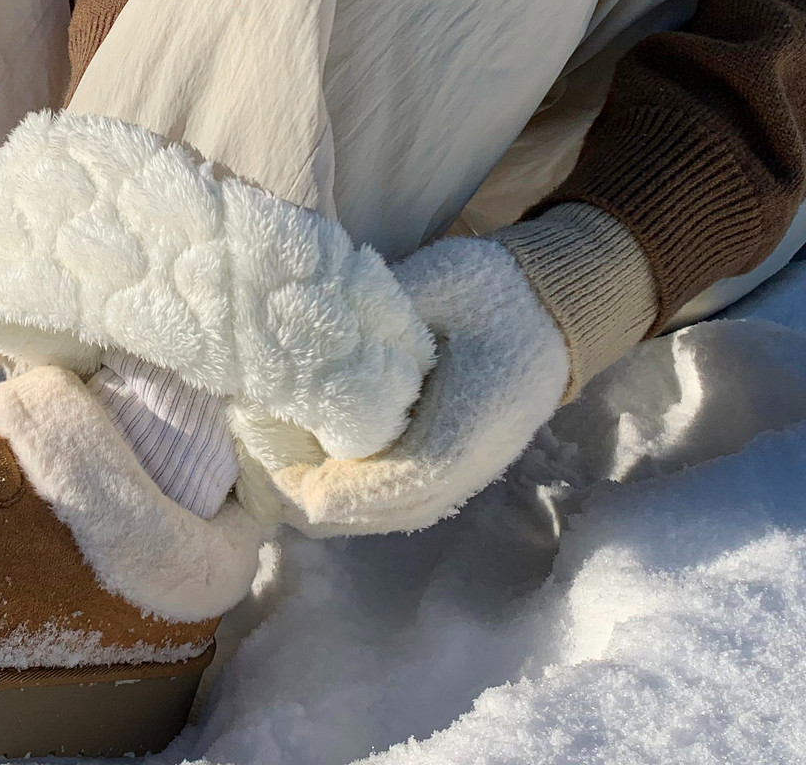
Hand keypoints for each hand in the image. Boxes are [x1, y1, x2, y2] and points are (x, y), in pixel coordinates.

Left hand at [242, 235, 569, 536]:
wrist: (557, 308)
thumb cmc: (494, 290)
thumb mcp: (432, 287)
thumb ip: (371, 321)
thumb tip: (296, 334)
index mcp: (457, 434)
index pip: (364, 489)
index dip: (301, 477)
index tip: (256, 439)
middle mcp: (457, 475)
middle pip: (352, 518)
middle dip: (291, 489)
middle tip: (247, 438)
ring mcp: (455, 483)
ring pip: (363, 519)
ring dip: (310, 491)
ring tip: (267, 443)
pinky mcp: (447, 476)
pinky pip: (379, 503)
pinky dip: (335, 486)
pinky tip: (305, 448)